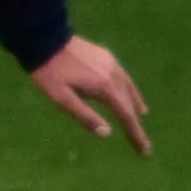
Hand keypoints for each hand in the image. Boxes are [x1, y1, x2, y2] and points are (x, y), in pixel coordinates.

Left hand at [30, 34, 150, 154]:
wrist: (45, 40)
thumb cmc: (49, 72)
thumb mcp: (61, 99)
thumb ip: (85, 116)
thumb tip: (107, 134)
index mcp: (105, 88)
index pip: (126, 117)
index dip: (135, 135)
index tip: (145, 151)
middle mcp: (114, 76)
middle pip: (130, 104)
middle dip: (136, 124)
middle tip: (142, 143)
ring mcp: (112, 64)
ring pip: (129, 88)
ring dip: (135, 103)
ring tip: (141, 115)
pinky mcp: (106, 57)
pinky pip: (123, 77)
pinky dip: (128, 88)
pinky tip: (126, 90)